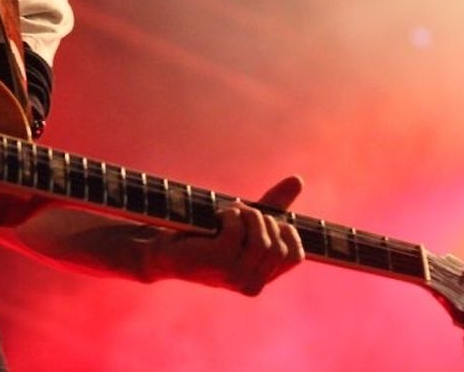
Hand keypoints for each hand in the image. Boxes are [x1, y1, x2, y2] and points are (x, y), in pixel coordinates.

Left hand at [146, 176, 304, 295]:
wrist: (165, 248)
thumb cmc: (206, 233)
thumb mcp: (245, 220)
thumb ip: (274, 206)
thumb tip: (298, 180)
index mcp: (261, 279)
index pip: (295, 256)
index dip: (284, 230)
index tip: (263, 219)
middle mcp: (252, 284)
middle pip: (280, 246)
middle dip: (263, 220)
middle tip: (240, 211)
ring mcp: (235, 276)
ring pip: (263, 239)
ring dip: (247, 215)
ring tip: (229, 211)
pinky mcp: (218, 262)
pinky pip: (238, 230)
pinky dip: (230, 215)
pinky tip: (217, 216)